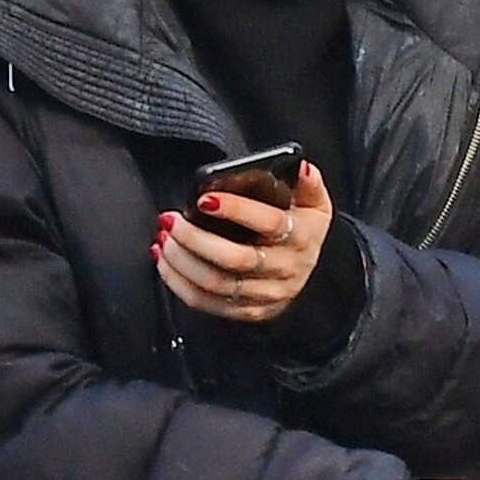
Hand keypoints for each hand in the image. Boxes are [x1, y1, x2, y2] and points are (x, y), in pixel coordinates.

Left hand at [151, 160, 332, 323]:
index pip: (268, 223)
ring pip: (215, 283)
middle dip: (194, 238)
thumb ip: (309, 184)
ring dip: (181, 261)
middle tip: (170, 220)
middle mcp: (284, 268)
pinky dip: (178, 283)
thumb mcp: (316, 205)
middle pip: (234, 258)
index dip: (235, 210)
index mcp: (300, 236)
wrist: (312, 277)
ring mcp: (266, 294)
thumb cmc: (304, 233)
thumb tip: (303, 168)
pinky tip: (165, 263)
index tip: (205, 199)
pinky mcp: (247, 311)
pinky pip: (205, 302)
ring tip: (164, 238)